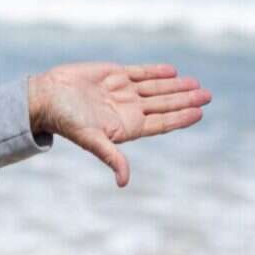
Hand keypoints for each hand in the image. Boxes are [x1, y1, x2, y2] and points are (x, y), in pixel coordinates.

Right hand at [26, 61, 210, 187]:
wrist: (46, 96)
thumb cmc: (66, 121)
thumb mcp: (92, 140)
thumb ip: (111, 157)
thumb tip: (124, 182)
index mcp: (127, 127)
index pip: (161, 123)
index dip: (181, 118)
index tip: (200, 112)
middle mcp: (128, 110)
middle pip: (164, 104)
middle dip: (186, 100)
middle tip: (207, 95)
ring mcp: (123, 92)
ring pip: (156, 88)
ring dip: (176, 86)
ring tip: (196, 84)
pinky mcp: (115, 74)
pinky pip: (141, 73)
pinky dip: (157, 72)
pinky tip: (172, 72)